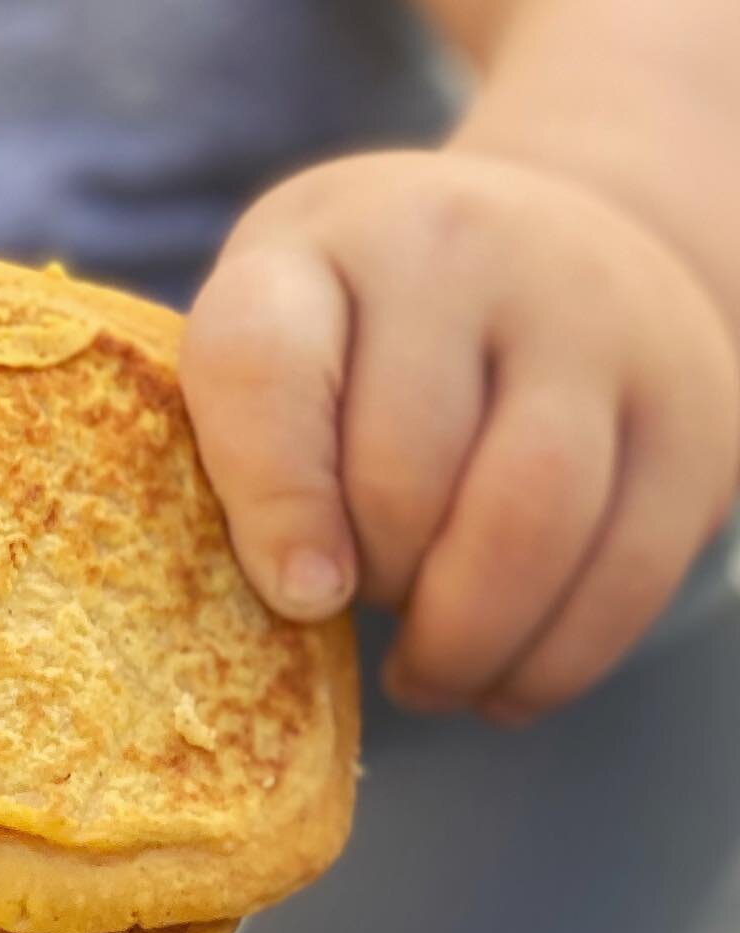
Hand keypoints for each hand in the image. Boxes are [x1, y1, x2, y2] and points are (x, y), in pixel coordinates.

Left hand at [181, 150, 739, 721]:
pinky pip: (625, 573)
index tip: (295, 596)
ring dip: (464, 640)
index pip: (266, 365)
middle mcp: (466, 252)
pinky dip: (552, 662)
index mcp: (323, 244)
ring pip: (527, 526)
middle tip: (365, 608)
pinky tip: (502, 682)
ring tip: (427, 674)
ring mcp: (597, 321)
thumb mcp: (275, 344)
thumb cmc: (364, 332)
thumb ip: (246, 451)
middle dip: (375, 582)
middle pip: (406, 473)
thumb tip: (297, 599)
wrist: (549, 250)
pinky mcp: (692, 410)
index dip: (271, 501)